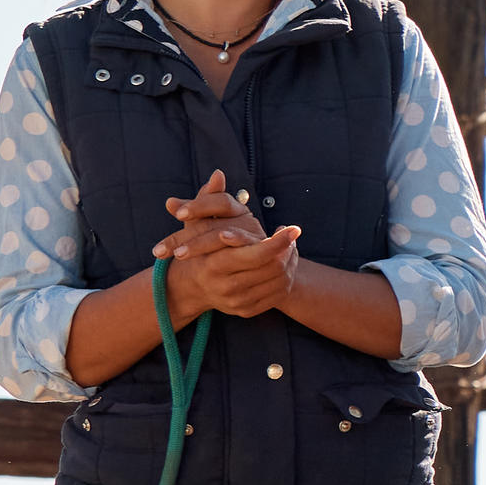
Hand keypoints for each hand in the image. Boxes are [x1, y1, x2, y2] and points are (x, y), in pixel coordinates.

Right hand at [156, 172, 298, 322]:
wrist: (192, 286)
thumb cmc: (196, 249)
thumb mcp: (197, 224)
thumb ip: (208, 200)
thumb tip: (218, 174)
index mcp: (214, 266)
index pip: (255, 255)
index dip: (277, 242)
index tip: (292, 228)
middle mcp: (226, 287)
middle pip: (271, 268)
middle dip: (287, 250)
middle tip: (293, 233)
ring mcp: (238, 302)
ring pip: (278, 281)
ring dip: (290, 261)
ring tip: (289, 244)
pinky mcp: (248, 310)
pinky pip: (278, 295)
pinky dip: (287, 277)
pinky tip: (284, 261)